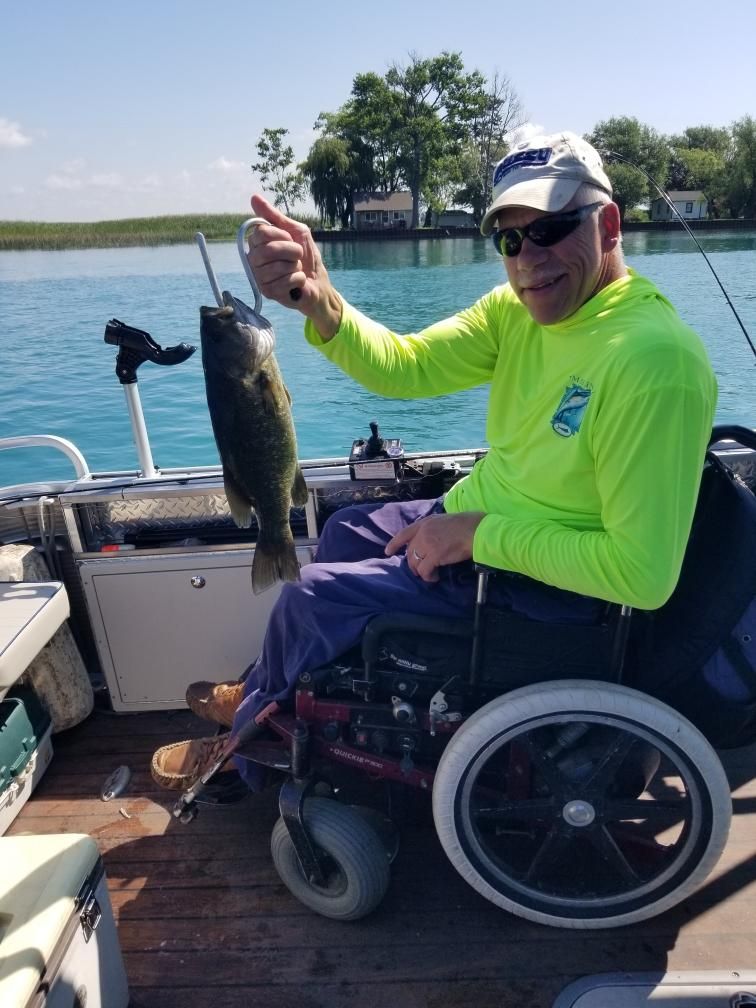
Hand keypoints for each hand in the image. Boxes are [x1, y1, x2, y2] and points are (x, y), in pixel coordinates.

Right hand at [247, 195, 342, 339]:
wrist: (318, 282)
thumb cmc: (306, 256)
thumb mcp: (295, 231)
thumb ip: (275, 216)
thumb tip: (254, 197)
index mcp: (257, 243)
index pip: (261, 233)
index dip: (282, 235)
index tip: (291, 239)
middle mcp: (253, 260)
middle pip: (268, 250)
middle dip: (291, 251)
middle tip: (297, 256)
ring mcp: (259, 277)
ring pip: (277, 267)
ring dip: (295, 267)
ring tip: (296, 269)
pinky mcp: (268, 292)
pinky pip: (285, 281)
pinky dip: (298, 279)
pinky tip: (297, 283)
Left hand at [385, 512, 484, 582]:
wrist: (476, 530)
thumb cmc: (467, 525)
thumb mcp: (445, 522)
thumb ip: (434, 530)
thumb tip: (431, 543)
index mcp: (426, 522)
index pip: (404, 533)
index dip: (394, 543)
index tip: (388, 551)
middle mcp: (423, 532)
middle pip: (410, 552)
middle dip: (413, 564)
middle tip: (421, 571)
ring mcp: (427, 544)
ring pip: (415, 563)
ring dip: (421, 572)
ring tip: (430, 575)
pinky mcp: (434, 556)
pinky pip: (425, 571)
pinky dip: (429, 577)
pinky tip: (435, 578)